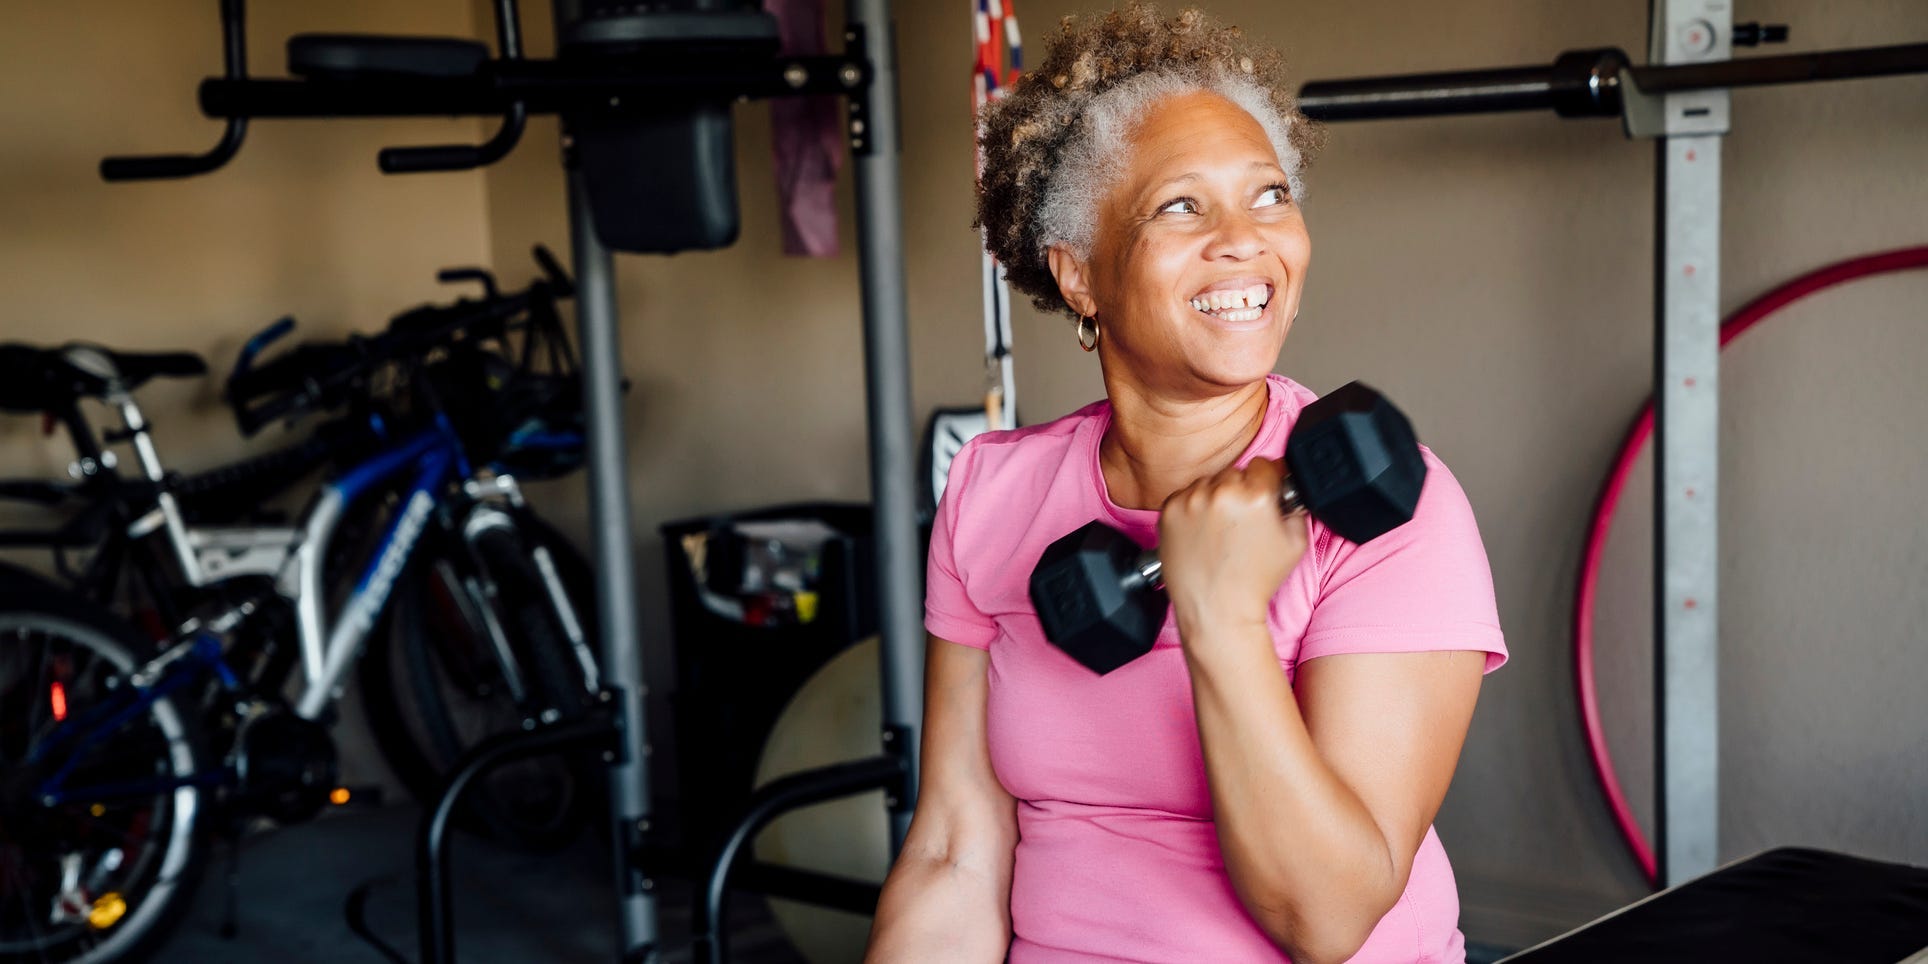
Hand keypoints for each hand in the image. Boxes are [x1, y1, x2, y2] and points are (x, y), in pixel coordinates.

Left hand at [1156, 457, 1309, 644]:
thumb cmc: (1256, 581)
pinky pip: (1184, 496)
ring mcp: (1191, 500)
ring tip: (1219, 530)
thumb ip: (1295, 506)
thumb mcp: (1296, 543)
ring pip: (1208, 483)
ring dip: (1214, 497)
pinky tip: (1201, 533)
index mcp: (1256, 496)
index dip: (1268, 480)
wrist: (1217, 609)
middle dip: (1241, 490)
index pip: (1265, 465)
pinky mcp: (1169, 511)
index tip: (1265, 492)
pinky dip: (1192, 508)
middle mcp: (1222, 492)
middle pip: (1235, 473)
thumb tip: (1288, 487)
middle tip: (1241, 520)